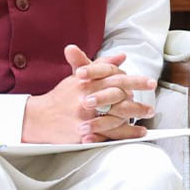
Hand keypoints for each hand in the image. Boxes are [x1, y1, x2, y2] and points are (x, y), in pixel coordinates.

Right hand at [21, 45, 152, 143]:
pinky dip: (126, 133)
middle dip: (138, 100)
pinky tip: (139, 131)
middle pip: (118, 97)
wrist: (37, 118)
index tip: (151, 82)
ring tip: (147, 116)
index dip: (135, 80)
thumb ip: (101, 65)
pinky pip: (109, 133)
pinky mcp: (83, 132)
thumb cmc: (61, 97)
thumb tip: (122, 56)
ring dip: (135, 117)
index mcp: (86, 83)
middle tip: (152, 104)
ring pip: (116, 116)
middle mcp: (86, 98)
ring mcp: (84, 116)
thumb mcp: (79, 77)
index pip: (115, 78)